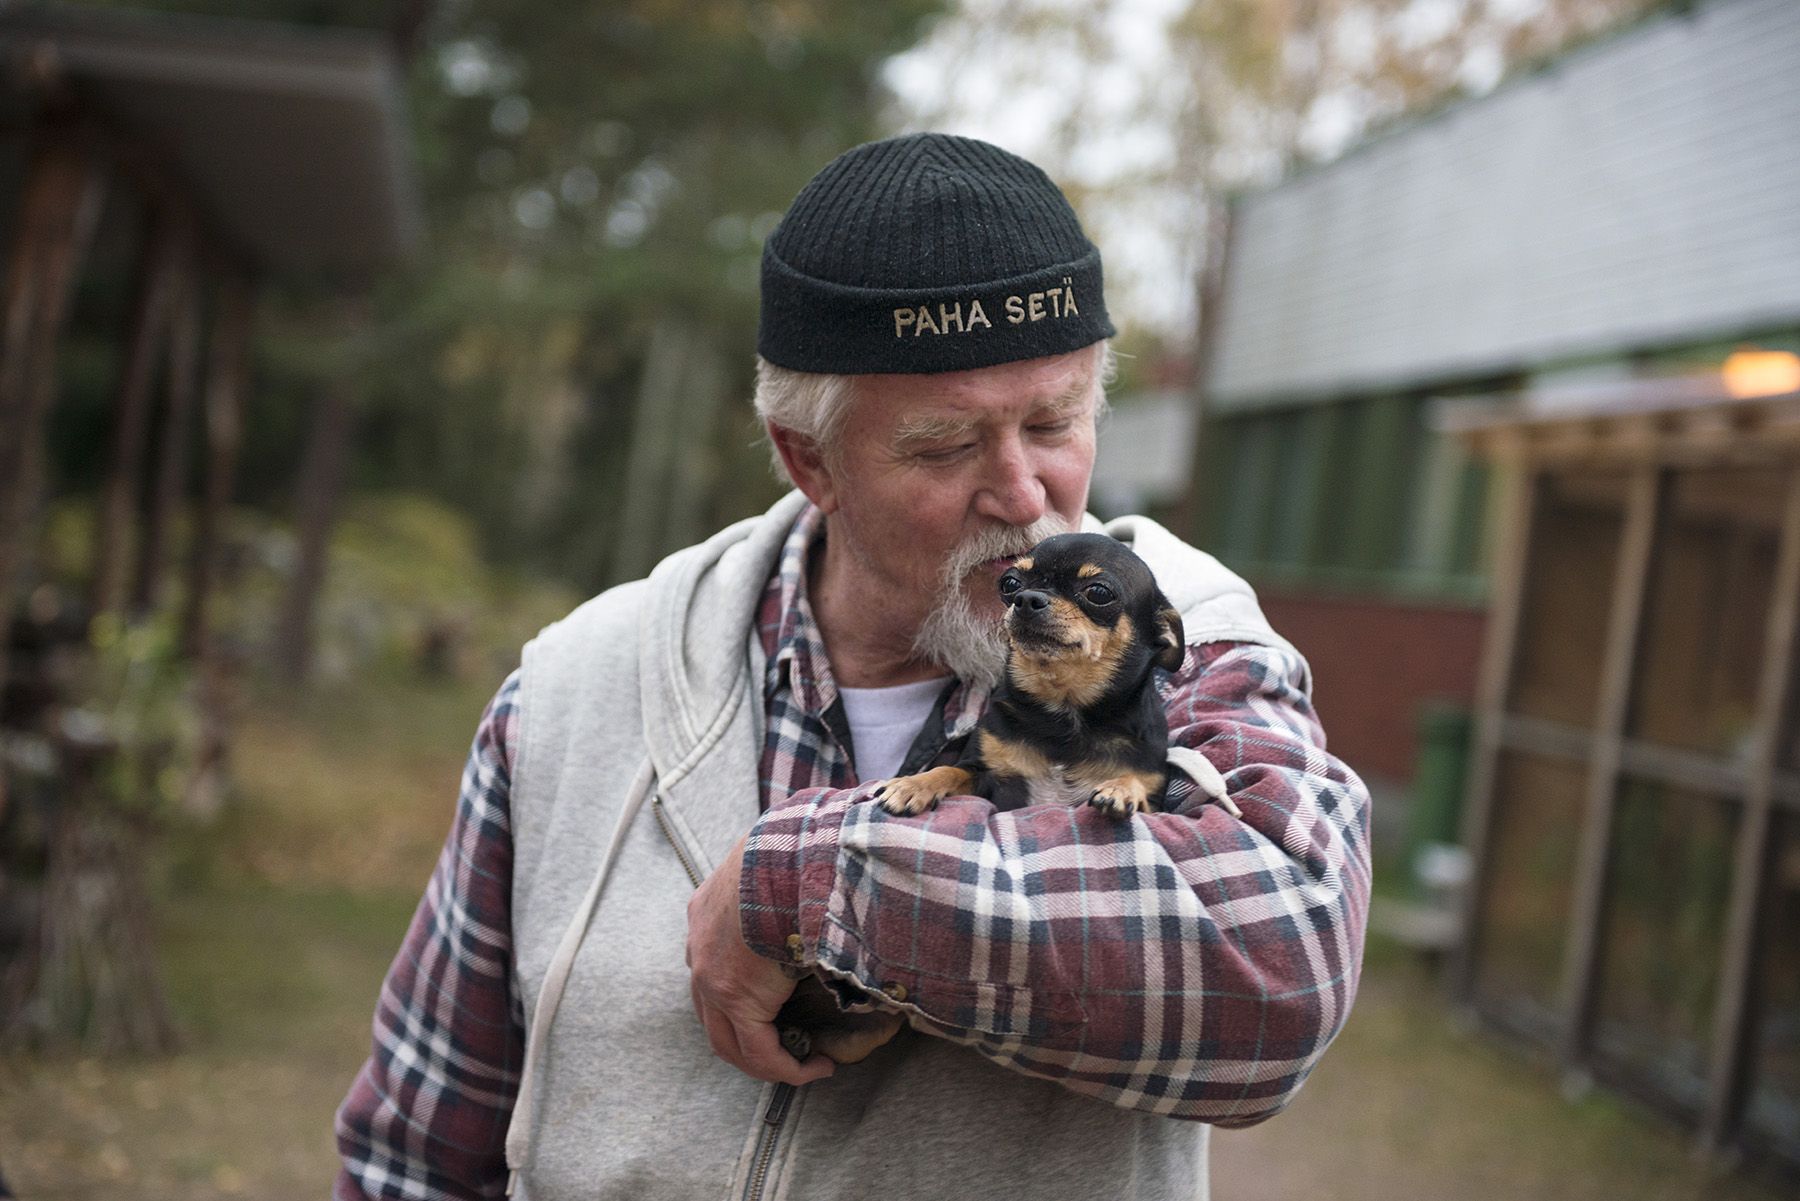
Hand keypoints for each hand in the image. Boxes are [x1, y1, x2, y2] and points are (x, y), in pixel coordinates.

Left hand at [685, 834, 835, 1085]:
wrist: (794, 853)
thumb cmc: (798, 854)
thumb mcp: (782, 869)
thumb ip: (788, 890)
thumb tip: (826, 890)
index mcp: (707, 912)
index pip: (714, 968)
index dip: (743, 997)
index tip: (779, 1009)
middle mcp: (699, 949)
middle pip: (713, 1013)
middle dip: (749, 1039)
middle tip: (787, 1050)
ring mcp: (710, 975)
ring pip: (729, 1040)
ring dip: (766, 1060)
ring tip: (805, 1065)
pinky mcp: (735, 996)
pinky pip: (757, 1051)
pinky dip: (785, 1067)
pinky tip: (815, 1068)